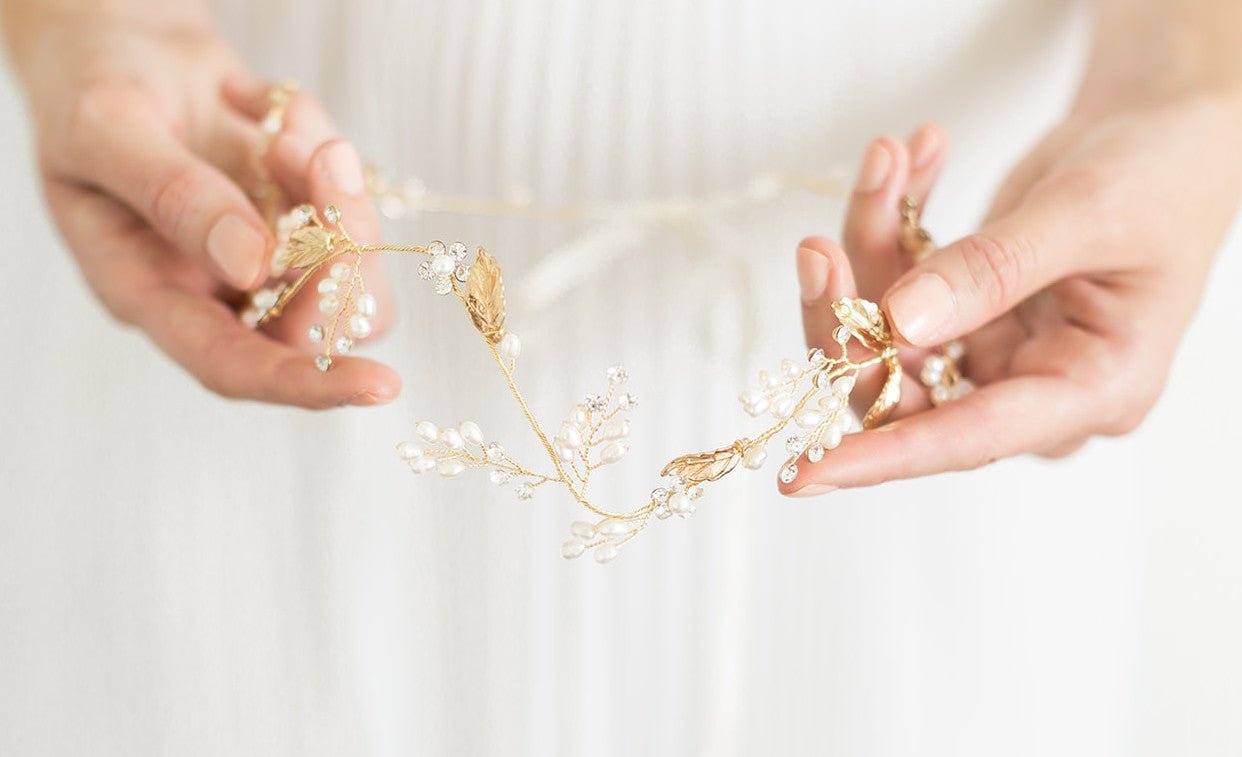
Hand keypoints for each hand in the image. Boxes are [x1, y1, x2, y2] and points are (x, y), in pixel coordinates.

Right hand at [7, 5, 398, 406]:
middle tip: (323, 160)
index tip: (381, 384)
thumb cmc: (91, 89)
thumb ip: (173, 196)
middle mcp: (218, 290)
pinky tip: (278, 114)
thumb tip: (250, 266)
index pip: (233, 366)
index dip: (305, 383)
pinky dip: (329, 156)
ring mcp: (270, 254)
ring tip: (287, 133)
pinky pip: (352, 208)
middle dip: (340, 248)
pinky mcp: (305, 216)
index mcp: (151, 294)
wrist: (127, 46)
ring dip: (339, 200)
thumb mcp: (106, 129)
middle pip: (317, 323)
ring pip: (353, 275)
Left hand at [782, 90, 1241, 495]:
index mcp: (1090, 389)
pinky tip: (907, 161)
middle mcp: (1033, 386)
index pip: (968, 440)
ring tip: (882, 160)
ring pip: (887, 330)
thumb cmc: (1162, 176)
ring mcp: (993, 349)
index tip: (803, 474)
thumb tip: (898, 321)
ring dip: (867, 246)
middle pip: (903, 389)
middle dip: (849, 316)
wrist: (1165, 130)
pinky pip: (898, 283)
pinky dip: (890, 223)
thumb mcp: (1086, 213)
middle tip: (820, 249)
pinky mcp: (964, 311)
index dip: (882, 456)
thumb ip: (993, 269)